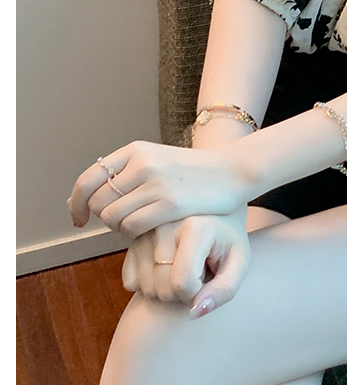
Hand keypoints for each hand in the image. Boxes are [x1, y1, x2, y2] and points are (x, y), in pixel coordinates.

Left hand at [68, 139, 248, 238]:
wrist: (232, 171)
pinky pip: (131, 228)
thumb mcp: (157, 160)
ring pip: (112, 218)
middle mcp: (143, 163)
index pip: (88, 179)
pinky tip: (148, 229)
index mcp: (136, 150)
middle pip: (98, 203)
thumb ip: (123, 175)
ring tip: (138, 224)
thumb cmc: (192, 172)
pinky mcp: (170, 204)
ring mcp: (156, 183)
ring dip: (119, 228)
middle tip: (122, 221)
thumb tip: (78, 200)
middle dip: (104, 218)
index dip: (75, 203)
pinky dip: (133, 235)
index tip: (78, 219)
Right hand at [122, 211, 250, 317]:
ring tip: (183, 270)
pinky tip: (166, 270)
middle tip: (197, 276)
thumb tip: (195, 312)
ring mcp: (145, 231)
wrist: (214, 214)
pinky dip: (147, 284)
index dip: (197, 293)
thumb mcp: (239, 262)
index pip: (183, 282)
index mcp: (194, 226)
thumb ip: (225, 290)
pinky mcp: (132, 240)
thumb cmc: (228, 241)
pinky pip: (130, 281)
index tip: (208, 281)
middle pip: (162, 288)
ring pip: (145, 287)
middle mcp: (164, 224)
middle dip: (182, 293)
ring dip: (165, 290)